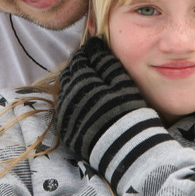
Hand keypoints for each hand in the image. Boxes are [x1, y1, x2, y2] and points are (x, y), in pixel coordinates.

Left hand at [55, 37, 156, 168]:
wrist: (127, 151)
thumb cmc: (130, 113)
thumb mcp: (123, 84)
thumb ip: (106, 63)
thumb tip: (95, 44)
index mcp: (83, 83)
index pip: (81, 60)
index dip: (88, 52)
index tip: (95, 49)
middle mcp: (69, 97)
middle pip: (70, 74)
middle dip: (78, 65)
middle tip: (90, 62)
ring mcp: (65, 115)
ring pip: (65, 90)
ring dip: (73, 82)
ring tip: (86, 80)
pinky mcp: (66, 130)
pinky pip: (64, 108)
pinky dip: (71, 100)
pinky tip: (81, 100)